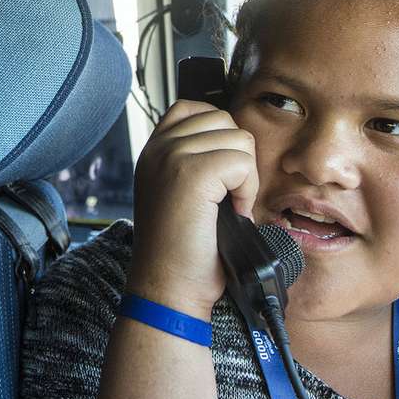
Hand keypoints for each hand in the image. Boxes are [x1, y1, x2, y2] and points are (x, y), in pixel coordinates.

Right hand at [125, 99, 259, 318]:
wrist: (168, 289)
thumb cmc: (181, 252)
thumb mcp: (178, 195)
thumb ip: (194, 161)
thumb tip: (236, 144)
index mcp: (152, 151)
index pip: (194, 109)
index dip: (219, 136)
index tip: (221, 176)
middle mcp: (157, 148)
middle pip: (223, 119)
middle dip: (236, 157)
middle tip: (225, 197)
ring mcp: (171, 158)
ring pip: (238, 138)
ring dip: (244, 175)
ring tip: (227, 206)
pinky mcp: (190, 174)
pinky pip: (242, 162)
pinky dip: (247, 189)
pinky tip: (233, 212)